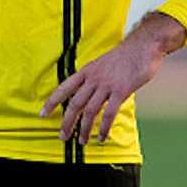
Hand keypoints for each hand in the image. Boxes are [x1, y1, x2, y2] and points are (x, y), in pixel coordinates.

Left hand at [40, 12, 185, 143]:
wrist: (143, 45)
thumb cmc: (125, 55)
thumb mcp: (103, 63)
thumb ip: (95, 78)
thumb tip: (90, 93)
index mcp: (87, 71)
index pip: (64, 88)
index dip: (52, 101)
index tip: (43, 113)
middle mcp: (94, 78)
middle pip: (75, 103)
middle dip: (67, 122)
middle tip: (63, 136)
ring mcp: (107, 85)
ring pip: (90, 111)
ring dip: (84, 129)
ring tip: (82, 141)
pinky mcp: (121, 91)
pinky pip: (109, 113)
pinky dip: (104, 128)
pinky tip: (102, 137)